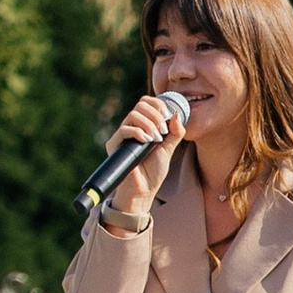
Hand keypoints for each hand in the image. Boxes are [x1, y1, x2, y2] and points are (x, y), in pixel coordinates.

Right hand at [96, 94, 187, 225]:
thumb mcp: (169, 148)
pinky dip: (138, 132)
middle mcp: (132, 127)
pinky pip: (124, 129)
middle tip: (163, 131)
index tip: (167, 117)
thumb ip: (175, 132)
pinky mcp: (115, 145)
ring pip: (133, 114)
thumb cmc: (154, 171)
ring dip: (148, 124)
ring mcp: (122, 136)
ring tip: (156, 139)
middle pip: (140, 105)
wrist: (143, 190)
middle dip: (155, 115)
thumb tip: (177, 114)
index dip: (158, 104)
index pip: (147, 103)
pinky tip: (146, 141)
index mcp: (144, 125)